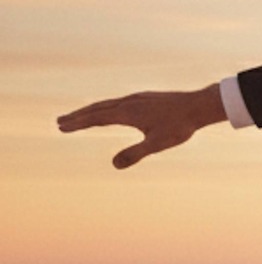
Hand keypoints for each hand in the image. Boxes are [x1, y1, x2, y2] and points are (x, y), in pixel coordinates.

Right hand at [57, 84, 226, 168]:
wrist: (199, 105)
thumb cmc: (179, 126)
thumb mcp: (157, 144)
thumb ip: (135, 154)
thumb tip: (114, 165)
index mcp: (128, 112)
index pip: (96, 118)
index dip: (78, 123)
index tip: (62, 127)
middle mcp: (129, 102)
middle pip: (97, 109)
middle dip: (78, 116)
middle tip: (59, 122)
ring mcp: (137, 98)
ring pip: (107, 104)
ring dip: (90, 111)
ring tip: (78, 117)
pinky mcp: (145, 98)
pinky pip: (118, 102)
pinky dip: (105, 107)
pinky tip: (108, 111)